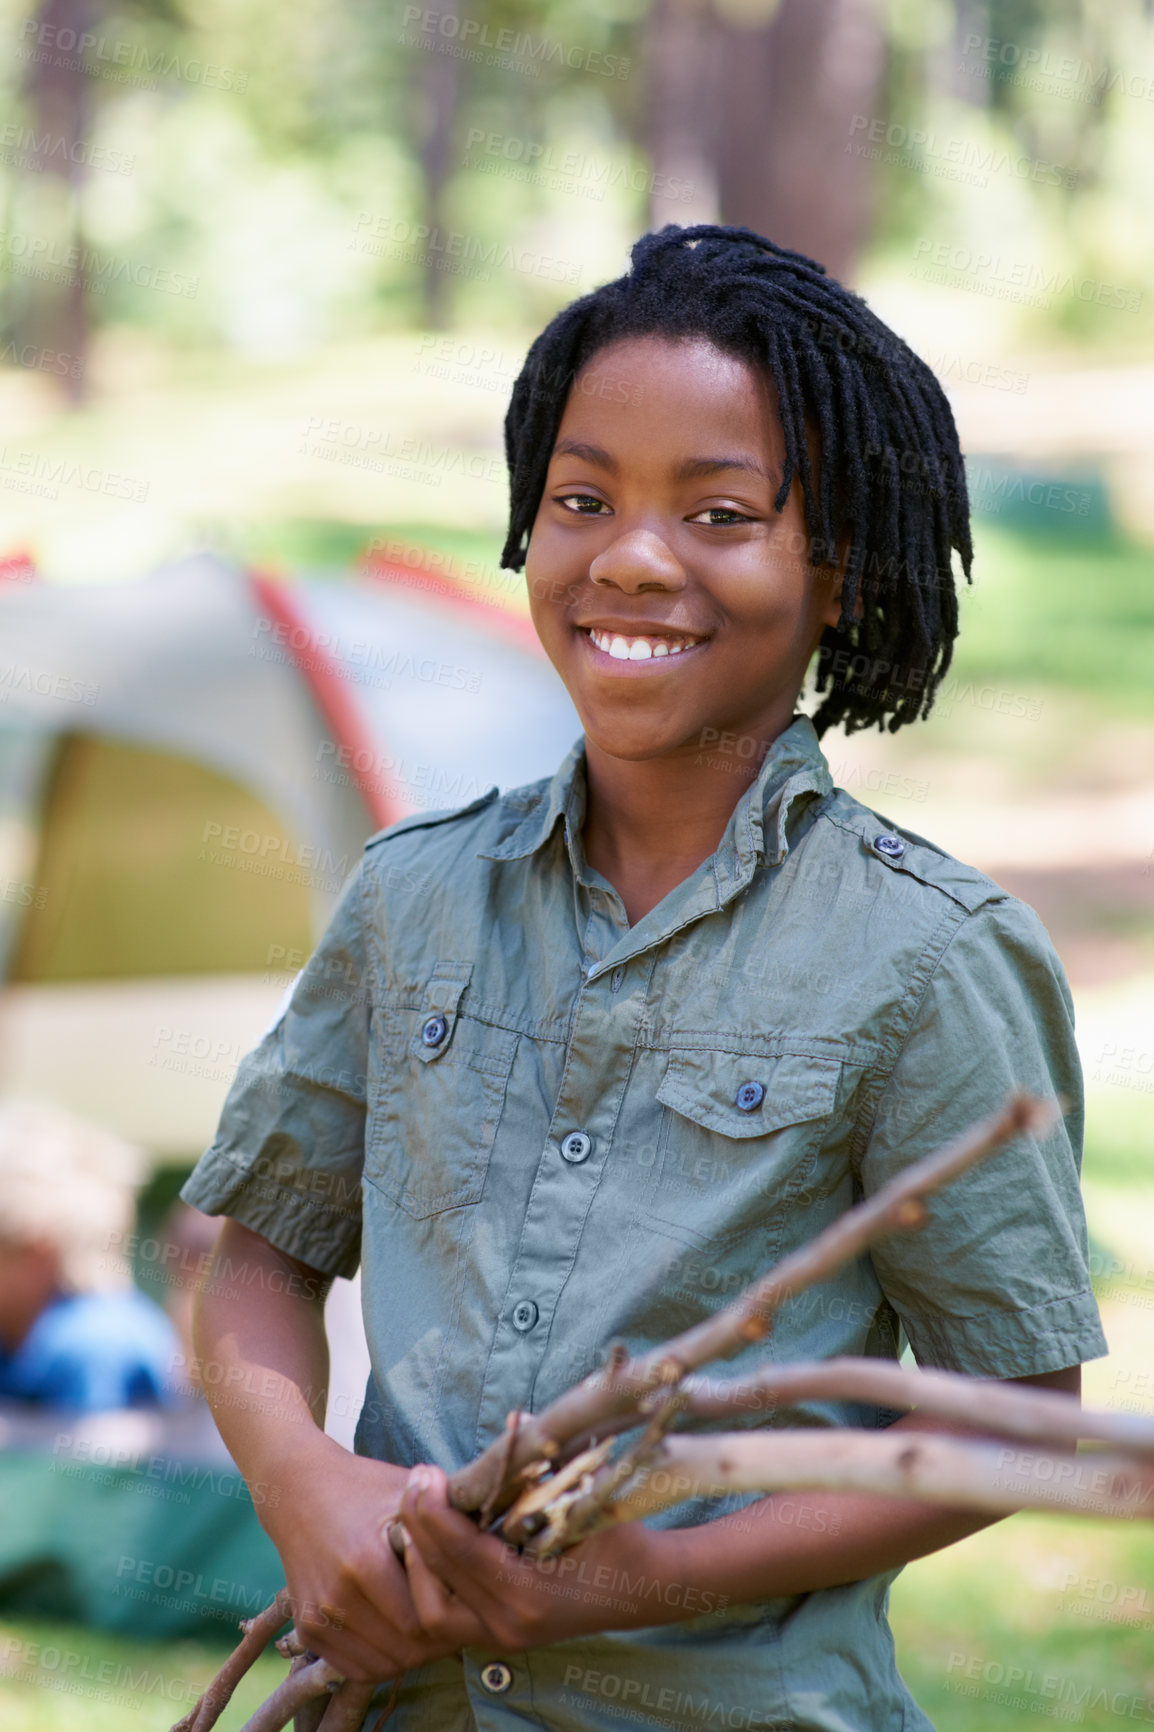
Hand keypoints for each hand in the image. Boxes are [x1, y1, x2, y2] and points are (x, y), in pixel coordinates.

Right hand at [258, 1433, 483, 1682]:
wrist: (297, 1488)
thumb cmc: (363, 1485)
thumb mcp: (407, 1489)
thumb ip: (448, 1512)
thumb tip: (503, 1519)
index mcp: (364, 1560)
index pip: (425, 1619)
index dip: (454, 1614)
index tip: (470, 1600)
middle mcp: (337, 1595)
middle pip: (407, 1648)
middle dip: (439, 1639)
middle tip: (458, 1618)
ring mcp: (318, 1615)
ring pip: (384, 1664)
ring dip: (413, 1653)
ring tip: (433, 1625)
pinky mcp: (307, 1628)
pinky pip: (355, 1668)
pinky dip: (383, 1659)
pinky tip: (400, 1632)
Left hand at [399, 1464, 668, 1652]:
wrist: (647, 1587)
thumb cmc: (621, 1537)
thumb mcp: (589, 1495)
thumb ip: (550, 1463)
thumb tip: (516, 1423)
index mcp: (532, 1595)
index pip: (462, 1553)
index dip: (435, 1510)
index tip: (426, 1471)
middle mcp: (511, 1625)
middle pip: (436, 1581)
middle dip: (418, 1527)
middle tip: (416, 1481)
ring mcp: (504, 1637)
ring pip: (431, 1609)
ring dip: (418, 1559)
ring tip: (419, 1511)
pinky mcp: (499, 1634)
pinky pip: (446, 1615)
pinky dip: (432, 1578)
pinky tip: (434, 1539)